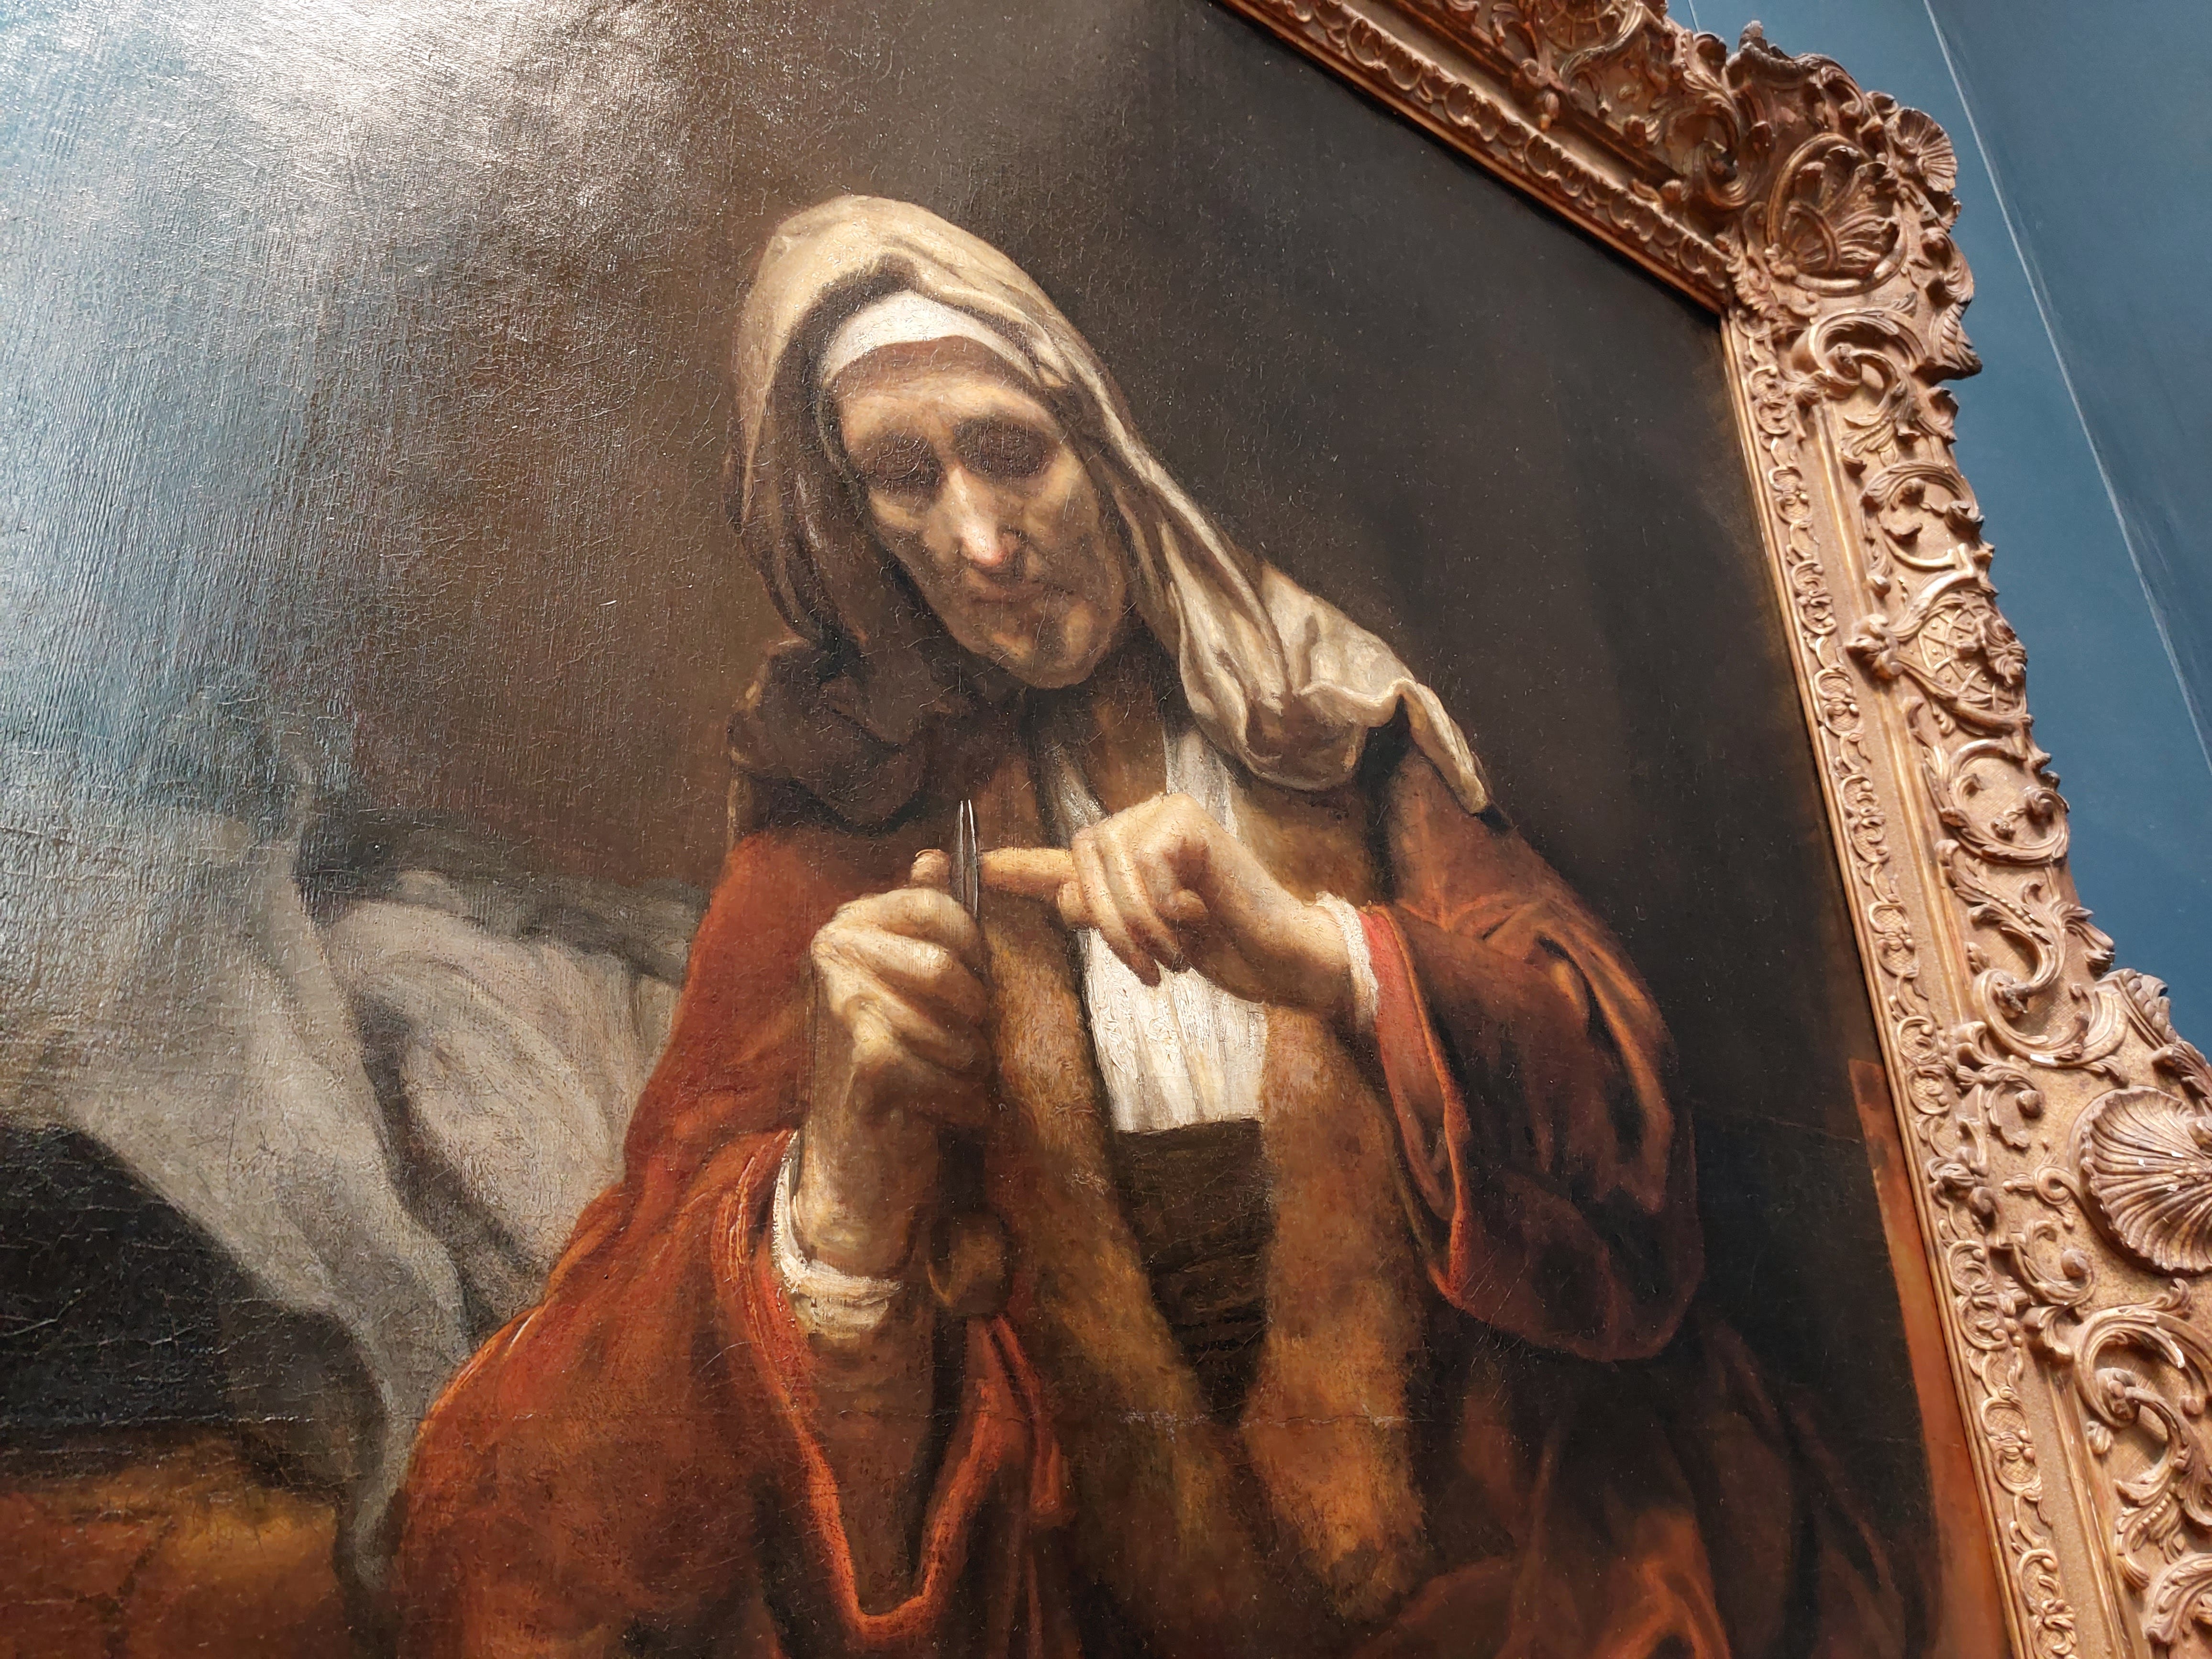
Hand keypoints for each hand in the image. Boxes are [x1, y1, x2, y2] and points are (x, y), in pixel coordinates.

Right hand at [793, 850, 990, 1278]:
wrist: (856, 1170)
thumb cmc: (895, 1072)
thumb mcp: (908, 988)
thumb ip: (920, 920)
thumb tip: (933, 854)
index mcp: (846, 925)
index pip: (938, 907)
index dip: (972, 955)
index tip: (964, 997)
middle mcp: (832, 952)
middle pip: (951, 966)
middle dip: (973, 1019)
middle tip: (953, 1053)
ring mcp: (843, 1002)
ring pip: (958, 1022)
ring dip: (969, 1067)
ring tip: (939, 1087)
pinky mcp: (865, 1057)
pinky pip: (951, 1066)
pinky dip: (961, 1101)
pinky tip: (932, 1115)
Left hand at [983, 793, 1352, 1018]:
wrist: (1282, 956)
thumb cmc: (1219, 942)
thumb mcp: (1139, 931)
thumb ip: (1088, 904)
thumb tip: (1022, 881)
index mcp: (1129, 845)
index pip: (1064, 858)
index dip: (1018, 867)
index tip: (964, 867)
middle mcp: (1144, 819)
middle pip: (1080, 864)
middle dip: (1106, 923)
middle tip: (1146, 966)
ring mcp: (1167, 813)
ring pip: (1110, 869)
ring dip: (1136, 928)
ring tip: (1172, 956)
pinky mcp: (1189, 822)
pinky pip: (1143, 867)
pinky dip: (1161, 911)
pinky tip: (1194, 925)